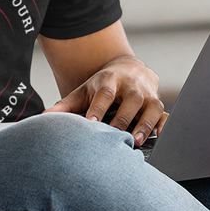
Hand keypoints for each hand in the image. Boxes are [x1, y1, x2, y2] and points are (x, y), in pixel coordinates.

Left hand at [44, 55, 167, 147]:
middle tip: (114, 135)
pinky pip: (165, 114)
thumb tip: (44, 117)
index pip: (105, 94)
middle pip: (130, 100)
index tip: (91, 123)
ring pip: (151, 107)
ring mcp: (147, 94)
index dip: (98, 108)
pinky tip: (160, 136)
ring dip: (145, 123)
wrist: (128, 69)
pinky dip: (164, 124)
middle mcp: (131, 86)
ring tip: (136, 140)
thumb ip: (66, 105)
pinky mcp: (158, 103)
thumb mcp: (84, 91)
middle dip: (123, 118)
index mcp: (110, 80)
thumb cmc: (102, 86)